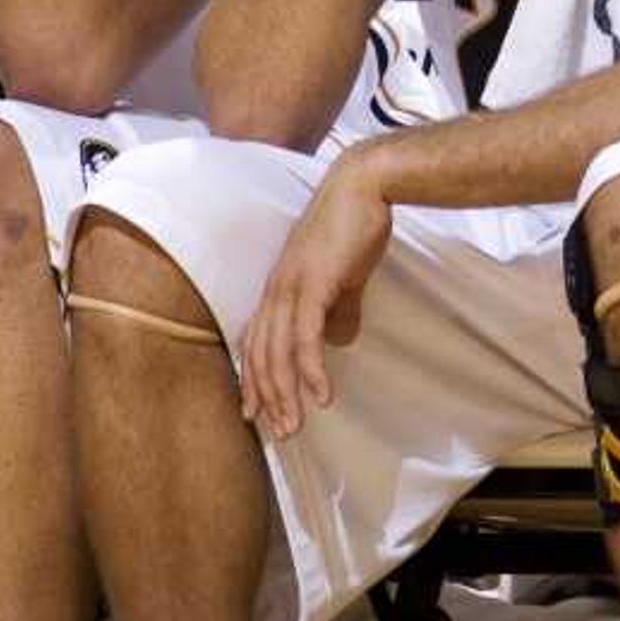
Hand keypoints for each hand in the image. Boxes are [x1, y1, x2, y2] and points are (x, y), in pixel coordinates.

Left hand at [240, 156, 399, 438]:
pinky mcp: (313, 285)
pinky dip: (311, 370)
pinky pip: (306, 338)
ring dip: (287, 394)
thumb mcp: (344, 276)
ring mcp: (290, 288)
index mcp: (279, 289)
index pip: (257, 343)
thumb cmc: (355, 226)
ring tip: (297, 425)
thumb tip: (339, 341)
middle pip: (262, 356)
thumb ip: (338, 309)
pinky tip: (322, 396)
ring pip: (278, 353)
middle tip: (281, 434)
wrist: (364, 187)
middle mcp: (275, 291)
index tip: (258, 414)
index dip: (255, 381)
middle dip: (269, 399)